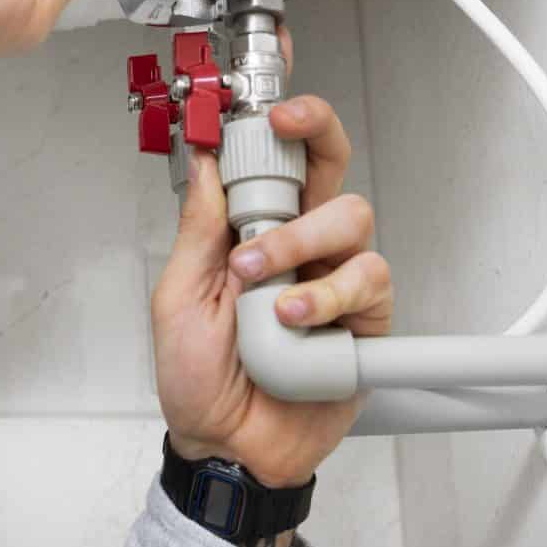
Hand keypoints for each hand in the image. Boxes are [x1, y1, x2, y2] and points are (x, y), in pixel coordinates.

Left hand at [149, 91, 393, 487]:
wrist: (225, 447)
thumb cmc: (199, 379)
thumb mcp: (178, 295)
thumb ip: (197, 229)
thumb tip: (201, 162)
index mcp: (252, 232)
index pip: (278, 159)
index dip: (284, 119)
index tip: (268, 99)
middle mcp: (300, 246)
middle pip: (332, 166)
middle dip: (317, 134)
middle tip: (286, 129)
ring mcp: (335, 280)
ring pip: (352, 220)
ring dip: (301, 243)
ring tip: (262, 288)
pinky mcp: (365, 322)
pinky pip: (368, 282)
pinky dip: (327, 296)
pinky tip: (295, 321)